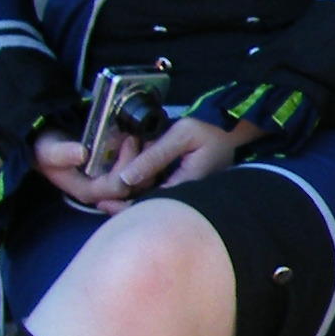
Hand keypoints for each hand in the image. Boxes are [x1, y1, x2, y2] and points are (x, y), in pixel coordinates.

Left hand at [32, 116, 244, 209]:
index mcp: (187, 184)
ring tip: (110, 194)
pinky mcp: (188, 186)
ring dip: (136, 198)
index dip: (126, 206)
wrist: (233, 128)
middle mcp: (189, 194)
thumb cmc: (209, 128)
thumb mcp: (180, 135)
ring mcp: (189, 192)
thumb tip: (125, 179)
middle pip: (153, 207)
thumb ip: (153, 156)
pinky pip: (164, 193)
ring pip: (158, 201)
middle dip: (127, 206)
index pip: (152, 202)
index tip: (103, 203)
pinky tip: (133, 184)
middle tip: (101, 202)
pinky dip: (147, 190)